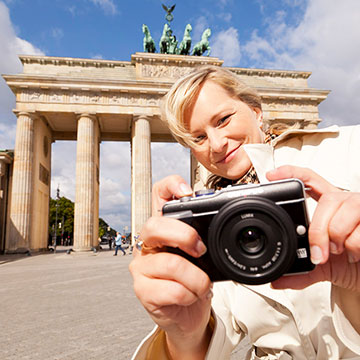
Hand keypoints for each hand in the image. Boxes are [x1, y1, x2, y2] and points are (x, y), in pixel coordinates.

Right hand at [129, 175, 212, 357]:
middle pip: (155, 225)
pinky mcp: (143, 291)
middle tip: (201, 250)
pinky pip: (170, 290)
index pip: (158, 195)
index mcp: (163, 228)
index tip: (187, 191)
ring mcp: (141, 267)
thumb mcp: (202, 255)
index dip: (170, 185)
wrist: (188, 315)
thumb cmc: (194, 280)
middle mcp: (147, 243)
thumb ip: (205, 237)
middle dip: (184, 236)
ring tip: (201, 285)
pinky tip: (190, 296)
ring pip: (169, 263)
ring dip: (196, 278)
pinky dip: (189, 295)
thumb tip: (225, 221)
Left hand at [266, 166, 359, 291]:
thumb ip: (300, 272)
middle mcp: (347, 203)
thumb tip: (276, 281)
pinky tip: (357, 254)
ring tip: (342, 251)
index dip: (292, 173)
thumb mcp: (322, 267)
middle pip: (329, 200)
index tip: (272, 176)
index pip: (310, 181)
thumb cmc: (351, 265)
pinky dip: (355, 248)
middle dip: (320, 230)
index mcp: (330, 208)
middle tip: (320, 253)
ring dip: (339, 239)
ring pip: (346, 212)